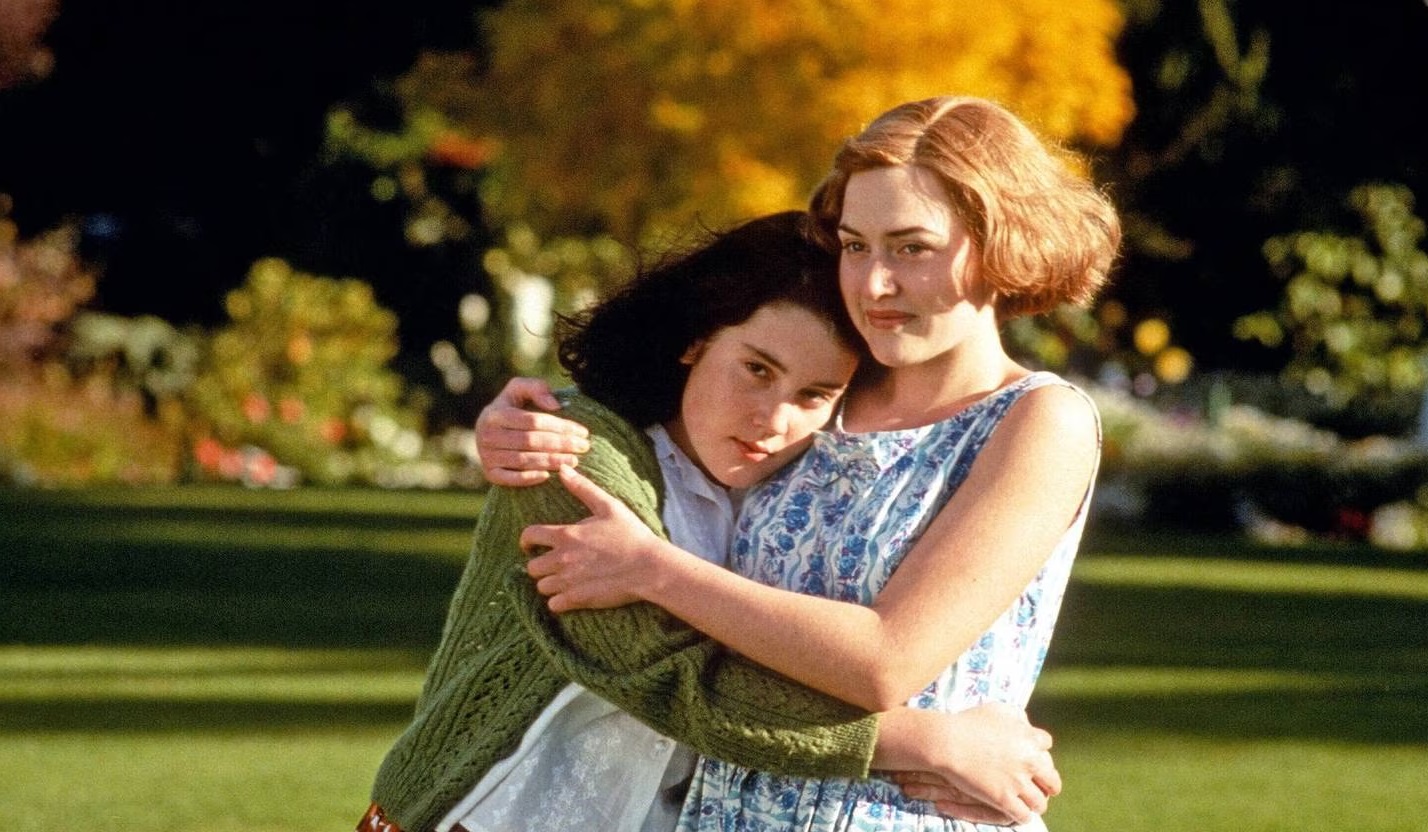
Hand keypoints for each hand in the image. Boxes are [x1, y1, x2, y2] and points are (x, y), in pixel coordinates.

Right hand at [475, 377, 590, 485]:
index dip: (560, 427)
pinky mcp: (489, 473)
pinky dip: (529, 478)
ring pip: (523, 460)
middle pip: (531, 441)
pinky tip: (549, 476)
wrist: (490, 430)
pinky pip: (510, 478)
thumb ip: (536, 388)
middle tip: (583, 447)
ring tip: (574, 461)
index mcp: (495, 413)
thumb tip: (555, 406)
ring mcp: (486, 455)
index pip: (534, 421)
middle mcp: (487, 435)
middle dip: (561, 444)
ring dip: (551, 461)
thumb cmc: (512, 408)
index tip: (583, 432)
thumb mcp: (520, 389)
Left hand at [520, 466, 666, 611]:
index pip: (529, 536)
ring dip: (549, 584)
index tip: (530, 545)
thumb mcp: (608, 506)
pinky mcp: (578, 599)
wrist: (648, 567)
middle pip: (532, 567)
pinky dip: (558, 602)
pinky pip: (553, 605)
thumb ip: (583, 488)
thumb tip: (563, 469)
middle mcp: (563, 558)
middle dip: (539, 565)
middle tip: (551, 565)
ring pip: (541, 587)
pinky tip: (570, 595)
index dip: (526, 540)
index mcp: (567, 535)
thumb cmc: (631, 534)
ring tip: (562, 580)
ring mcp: (569, 581)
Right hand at [875, 703, 1059, 824]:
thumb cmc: (968, 722)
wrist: (947, 741)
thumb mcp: (997, 709)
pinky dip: (1022, 816)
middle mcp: (1029, 761)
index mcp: (1030, 738)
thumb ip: (1017, 715)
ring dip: (1036, 803)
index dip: (1039, 752)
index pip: (1047, 747)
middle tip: (1042, 787)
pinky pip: (1023, 816)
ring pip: (1040, 803)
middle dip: (1048, 784)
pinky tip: (1016, 812)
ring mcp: (1017, 782)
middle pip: (1052, 780)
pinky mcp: (1003, 799)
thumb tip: (1027, 723)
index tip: (1031, 757)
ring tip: (1029, 804)